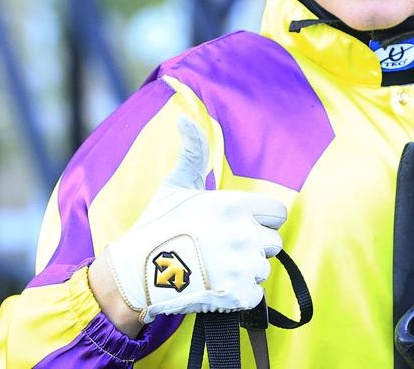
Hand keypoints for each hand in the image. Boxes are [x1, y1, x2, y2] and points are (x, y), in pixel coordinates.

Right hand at [94, 116, 286, 327]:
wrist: (137, 273)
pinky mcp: (238, 294)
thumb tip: (185, 117)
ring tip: (215, 269)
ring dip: (245, 271)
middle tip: (222, 249)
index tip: (237, 225)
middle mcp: (245, 234)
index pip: (277, 213)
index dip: (259, 219)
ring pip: (263, 269)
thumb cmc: (157, 226)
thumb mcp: (176, 184)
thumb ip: (193, 152)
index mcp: (236, 206)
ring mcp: (243, 266)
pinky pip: (255, 294)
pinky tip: (217, 287)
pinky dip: (240, 295)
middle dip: (253, 247)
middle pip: (273, 243)